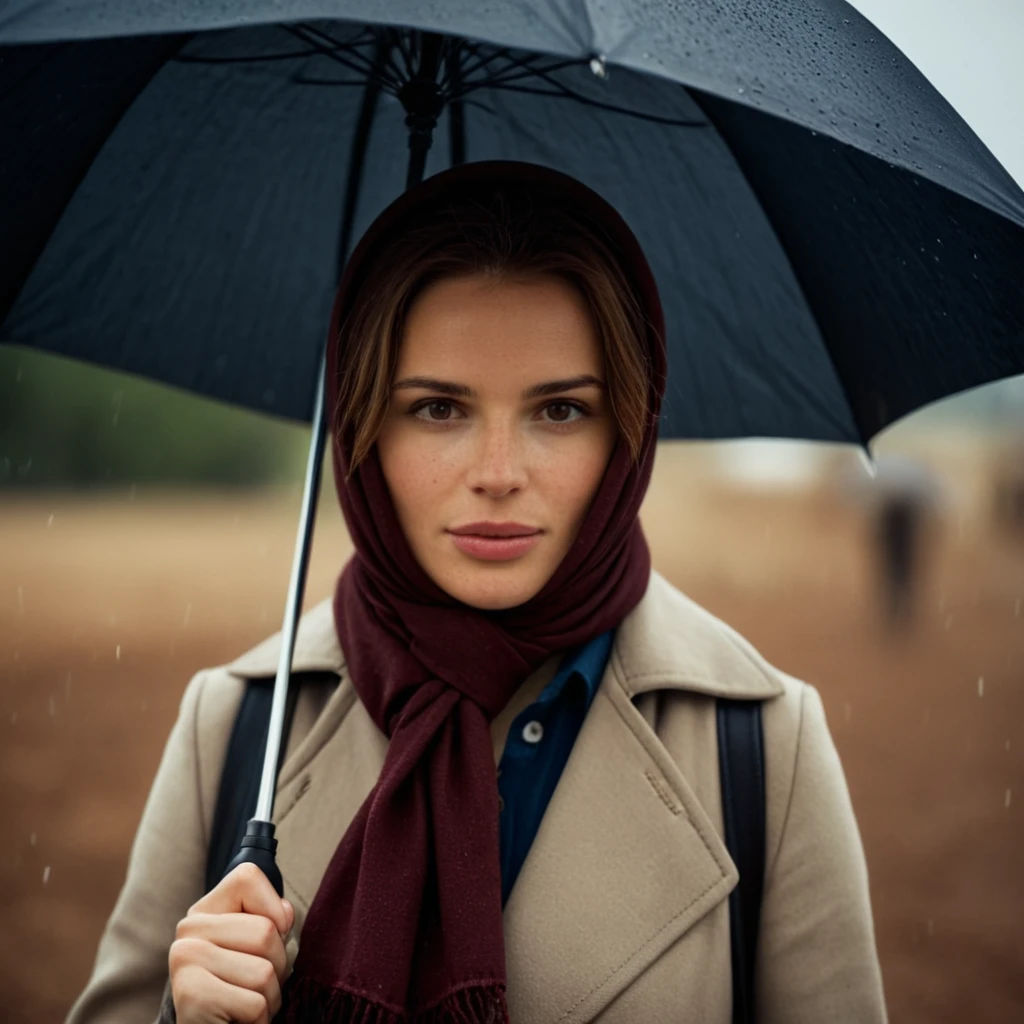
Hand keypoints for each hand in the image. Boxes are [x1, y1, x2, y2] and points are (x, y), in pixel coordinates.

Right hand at [169, 862, 294, 1023]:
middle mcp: (188, 930)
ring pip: (264, 971)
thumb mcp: (257, 948)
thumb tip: (284, 914)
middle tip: (255, 985)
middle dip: (277, 965)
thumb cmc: (239, 990)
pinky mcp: (191, 996)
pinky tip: (237, 1021)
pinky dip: (259, 1019)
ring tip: (246, 1003)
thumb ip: (271, 919)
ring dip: (269, 997)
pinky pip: (255, 1004)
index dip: (273, 908)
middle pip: (266, 930)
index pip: (247, 877)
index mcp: (205, 911)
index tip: (264, 942)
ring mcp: (185, 960)